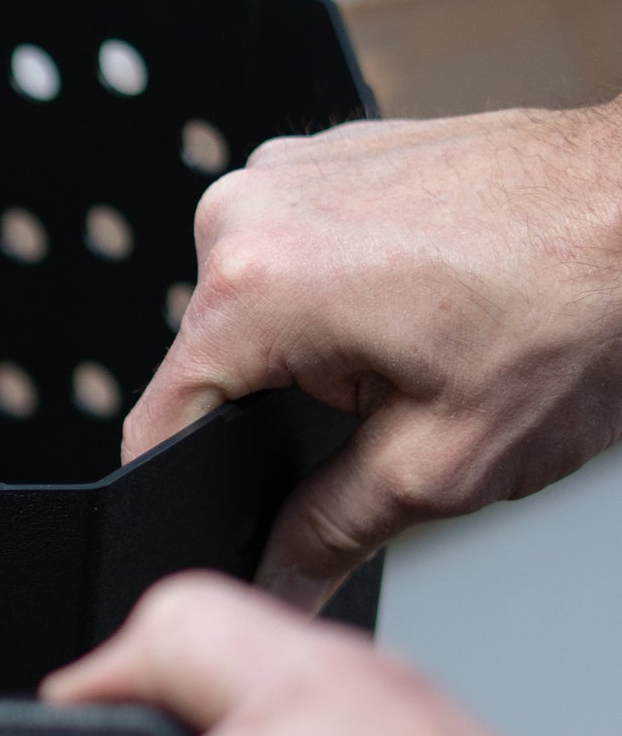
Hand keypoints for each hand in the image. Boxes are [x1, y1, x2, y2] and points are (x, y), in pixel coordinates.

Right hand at [126, 103, 621, 610]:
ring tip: (418, 345)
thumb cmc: (583, 306)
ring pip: (252, 311)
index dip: (189, 488)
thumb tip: (276, 581)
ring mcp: (287, 171)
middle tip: (384, 417)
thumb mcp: (440, 466)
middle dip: (274, 411)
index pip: (157, 423)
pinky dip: (339, 290)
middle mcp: (249, 211)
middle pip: (208, 366)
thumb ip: (326, 534)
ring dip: (309, 349)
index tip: (230, 516)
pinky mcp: (327, 154)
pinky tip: (421, 298)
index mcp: (253, 287)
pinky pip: (294, 254)